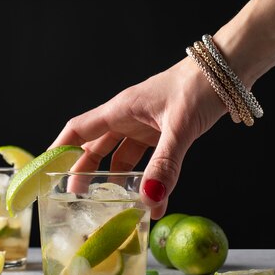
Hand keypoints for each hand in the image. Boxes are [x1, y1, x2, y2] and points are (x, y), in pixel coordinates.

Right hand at [49, 57, 225, 219]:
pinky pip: (146, 158)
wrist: (228, 70)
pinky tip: (150, 197)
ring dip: (115, 177)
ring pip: (121, 154)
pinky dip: (144, 177)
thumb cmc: (199, 86)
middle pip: (96, 146)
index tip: (46, 171)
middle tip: (77, 199)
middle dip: (84, 171)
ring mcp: (146, 124)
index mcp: (121, 109)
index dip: (60, 149)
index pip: (78, 129)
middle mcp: (129, 117)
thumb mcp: (179, 127)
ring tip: (109, 203)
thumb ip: (165, 165)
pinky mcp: (163, 131)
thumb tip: (148, 201)